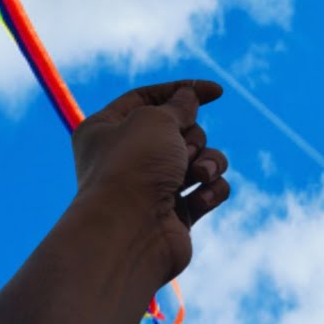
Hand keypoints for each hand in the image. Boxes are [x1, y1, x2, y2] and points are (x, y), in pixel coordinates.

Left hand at [72, 79, 230, 282]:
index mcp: (105, 129)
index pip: (147, 97)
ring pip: (200, 159)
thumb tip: (189, 98)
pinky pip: (208, 190)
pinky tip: (202, 198)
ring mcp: (152, 187)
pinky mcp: (176, 214)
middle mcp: (126, 157)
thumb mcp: (155, 118)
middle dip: (192, 137)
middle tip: (183, 150)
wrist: (129, 233)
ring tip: (199, 175)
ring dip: (209, 161)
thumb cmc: (133, 168)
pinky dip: (211, 190)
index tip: (217, 91)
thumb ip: (179, 105)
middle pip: (180, 129)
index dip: (183, 90)